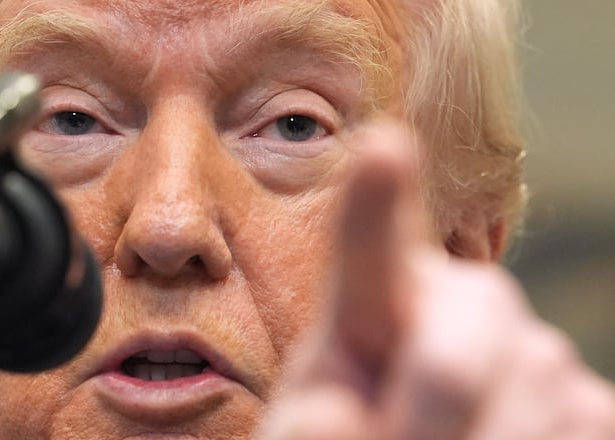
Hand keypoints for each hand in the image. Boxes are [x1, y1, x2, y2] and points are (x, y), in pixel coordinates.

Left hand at [258, 123, 614, 438]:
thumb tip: (331, 419)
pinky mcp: (590, 397)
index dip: (375, 203)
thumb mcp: (312, 431)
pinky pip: (584, 430)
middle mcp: (464, 301)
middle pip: (449, 366)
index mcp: (380, 298)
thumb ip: (311, 420)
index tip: (381, 147)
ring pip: (526, 410)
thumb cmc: (351, 431)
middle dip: (417, 425)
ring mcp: (533, 345)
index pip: (371, 249)